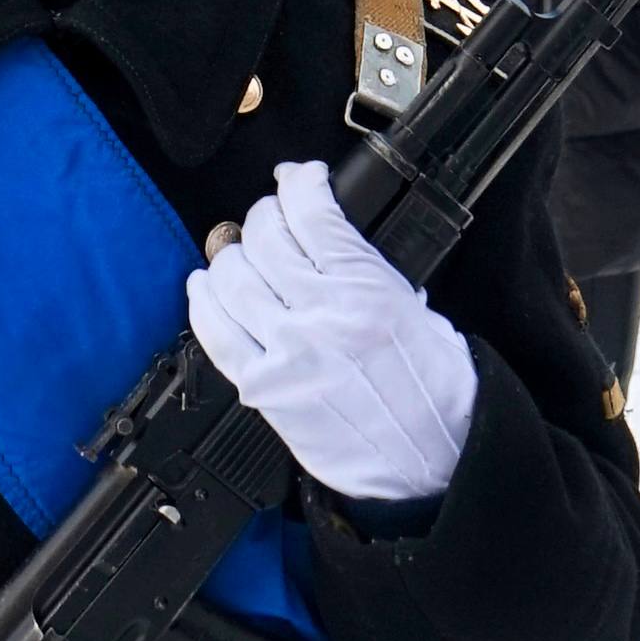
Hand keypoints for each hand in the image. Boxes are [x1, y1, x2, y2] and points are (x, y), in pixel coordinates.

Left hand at [186, 159, 478, 505]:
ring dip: (232, 255)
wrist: (434, 461)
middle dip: (265, 216)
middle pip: (264, 237)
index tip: (298, 179)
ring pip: (231, 276)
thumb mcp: (417, 309)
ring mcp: (286, 352)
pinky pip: (213, 329)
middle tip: (273, 219)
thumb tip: (322, 234)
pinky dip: (204, 299)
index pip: (311, 212)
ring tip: (242, 254)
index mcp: (367, 290)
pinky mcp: (262, 388)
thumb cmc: (435, 392)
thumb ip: (367, 270)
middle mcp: (322, 315)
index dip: (298, 183)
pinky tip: (207, 287)